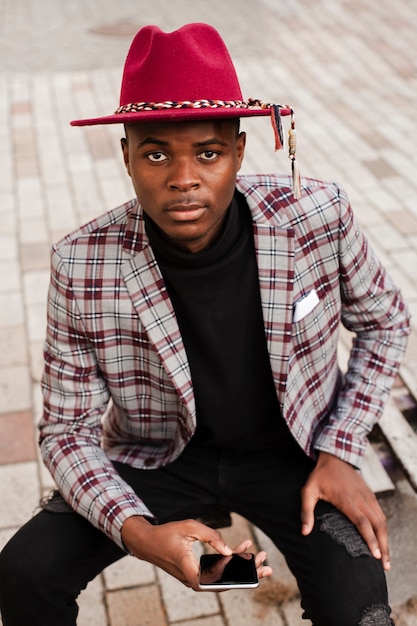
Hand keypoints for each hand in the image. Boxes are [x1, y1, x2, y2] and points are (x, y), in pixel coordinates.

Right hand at [121, 516, 271, 589]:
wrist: (147, 543)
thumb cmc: (167, 534)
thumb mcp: (190, 527)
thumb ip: (211, 536)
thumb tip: (228, 549)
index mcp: (191, 571)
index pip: (219, 581)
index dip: (239, 576)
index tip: (253, 565)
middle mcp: (194, 580)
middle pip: (225, 581)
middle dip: (247, 573)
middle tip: (265, 563)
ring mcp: (195, 578)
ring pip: (223, 577)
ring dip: (240, 567)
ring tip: (258, 557)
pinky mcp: (196, 573)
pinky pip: (216, 571)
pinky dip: (229, 561)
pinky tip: (240, 550)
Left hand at [300, 452, 389, 569]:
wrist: (335, 457)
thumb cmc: (319, 476)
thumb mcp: (308, 491)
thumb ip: (306, 511)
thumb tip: (304, 532)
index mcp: (346, 499)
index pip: (362, 522)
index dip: (370, 539)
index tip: (376, 555)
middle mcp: (361, 498)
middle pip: (377, 525)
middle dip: (383, 546)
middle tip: (385, 565)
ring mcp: (368, 496)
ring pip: (382, 520)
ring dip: (386, 539)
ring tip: (386, 559)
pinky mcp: (371, 495)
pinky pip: (381, 514)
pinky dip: (383, 529)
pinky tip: (382, 541)